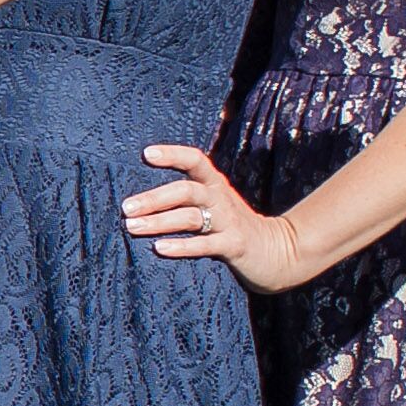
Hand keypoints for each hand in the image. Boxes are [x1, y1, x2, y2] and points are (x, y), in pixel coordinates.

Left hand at [122, 143, 306, 293]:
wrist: (278, 252)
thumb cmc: (232, 226)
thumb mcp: (214, 204)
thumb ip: (187, 196)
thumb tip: (140, 197)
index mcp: (214, 185)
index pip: (195, 160)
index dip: (172, 154)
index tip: (146, 154)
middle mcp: (220, 199)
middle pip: (186, 191)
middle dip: (154, 198)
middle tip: (126, 207)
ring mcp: (228, 222)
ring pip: (191, 218)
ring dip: (159, 222)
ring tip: (132, 227)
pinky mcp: (235, 246)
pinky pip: (206, 245)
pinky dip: (182, 246)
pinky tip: (160, 248)